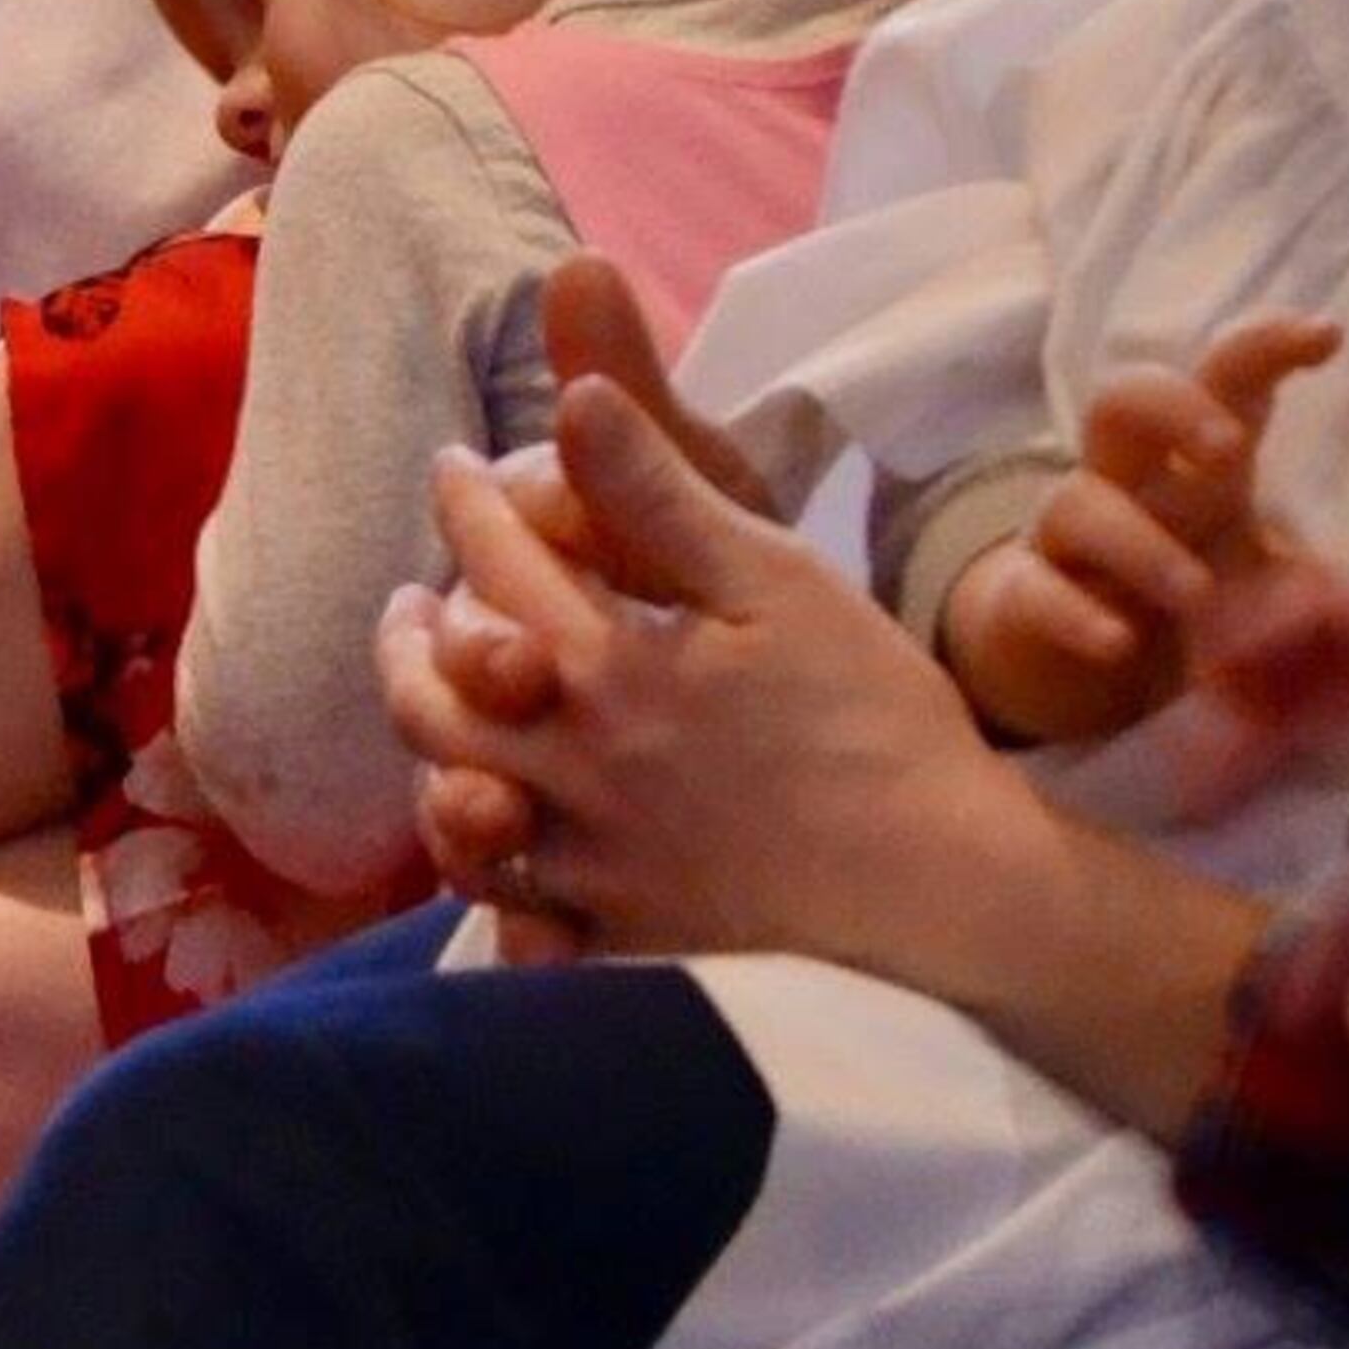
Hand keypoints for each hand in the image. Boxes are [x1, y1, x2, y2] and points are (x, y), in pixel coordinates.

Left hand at [371, 264, 1023, 976]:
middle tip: (410, 597)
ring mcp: (587, 872)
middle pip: (431, 696)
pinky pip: (509, 916)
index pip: (496, 561)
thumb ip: (659, 494)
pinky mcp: (617, 950)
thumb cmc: (875, 726)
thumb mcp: (779, 582)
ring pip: (451, 806)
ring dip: (425, 746)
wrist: (941, 899)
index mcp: (606, 668)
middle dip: (407, 635)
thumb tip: (573, 399)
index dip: (466, 500)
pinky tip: (492, 839)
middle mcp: (570, 771)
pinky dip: (481, 870)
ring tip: (432, 711)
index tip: (453, 466)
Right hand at [940, 314, 1338, 746]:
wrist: (1079, 660)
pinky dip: (1076, 615)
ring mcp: (1068, 538)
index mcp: (1188, 461)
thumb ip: (1311, 582)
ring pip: (1079, 501)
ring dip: (1142, 545)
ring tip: (1196, 595)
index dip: (1265, 347)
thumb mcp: (1259, 581)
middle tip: (1228, 449)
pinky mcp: (1027, 598)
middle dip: (1173, 409)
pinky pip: (1037, 591)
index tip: (1326, 334)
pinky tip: (1118, 644)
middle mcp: (1123, 480)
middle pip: (1122, 399)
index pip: (1223, 381)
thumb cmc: (1186, 595)